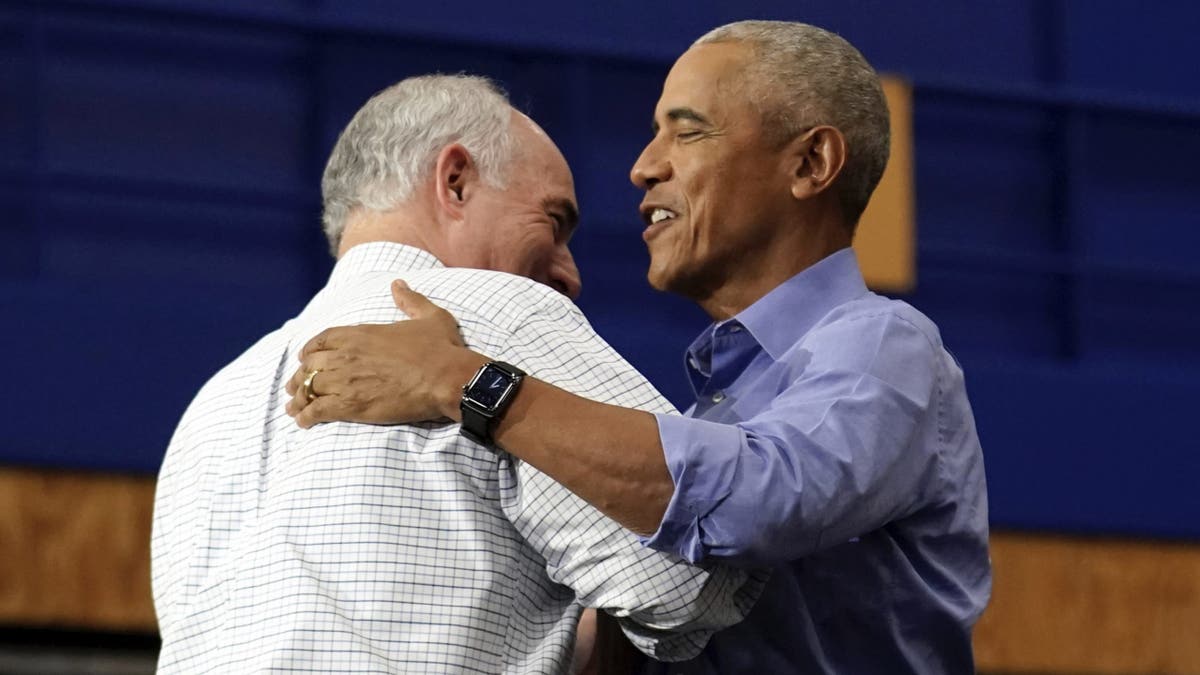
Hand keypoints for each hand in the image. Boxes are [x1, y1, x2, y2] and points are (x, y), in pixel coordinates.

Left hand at [285, 280, 482, 427]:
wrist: (447, 378)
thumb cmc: (441, 349)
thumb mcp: (429, 316)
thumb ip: (410, 300)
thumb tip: (398, 284)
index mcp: (360, 333)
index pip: (321, 340)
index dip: (310, 351)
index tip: (305, 359)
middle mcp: (346, 355)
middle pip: (311, 366)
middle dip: (301, 377)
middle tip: (295, 387)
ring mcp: (345, 380)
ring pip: (308, 388)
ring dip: (299, 398)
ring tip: (294, 408)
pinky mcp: (350, 405)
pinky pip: (317, 410)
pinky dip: (306, 416)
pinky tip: (303, 421)